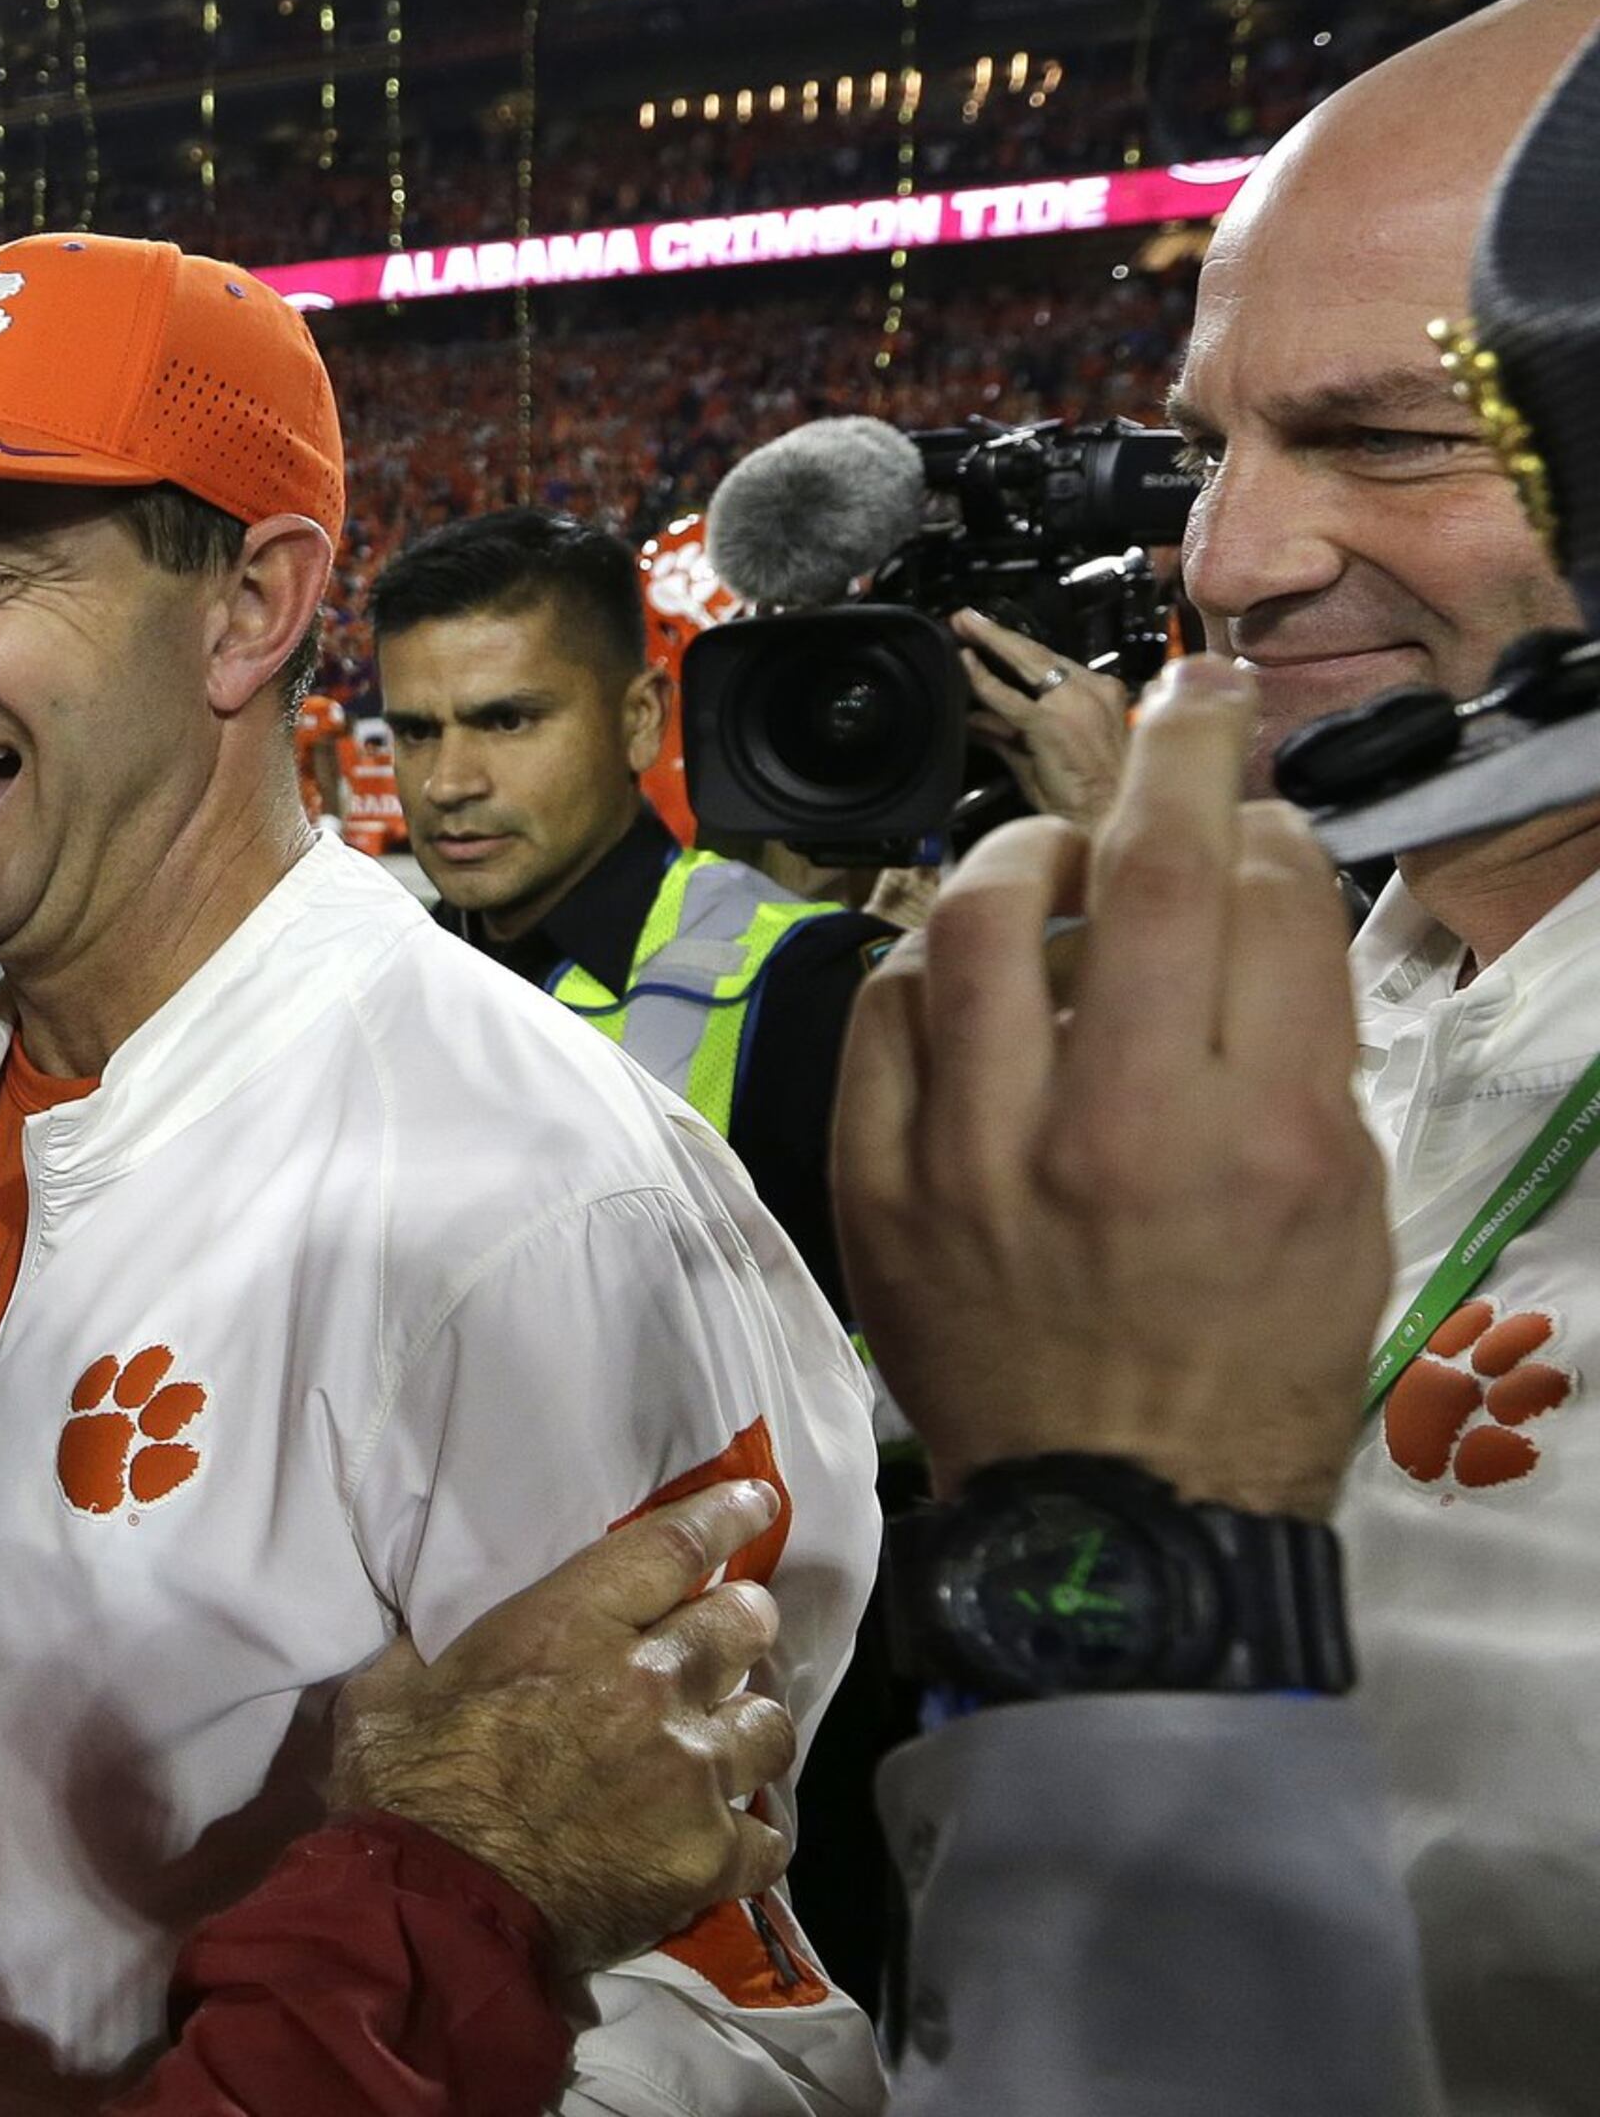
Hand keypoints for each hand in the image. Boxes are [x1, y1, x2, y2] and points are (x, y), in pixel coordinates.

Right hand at [325, 1480, 797, 1978]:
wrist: (435, 1908)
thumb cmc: (402, 1791)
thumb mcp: (387, 1691)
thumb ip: (426, 1652)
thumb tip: (423, 1642)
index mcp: (570, 1628)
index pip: (673, 1547)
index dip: (725, 1516)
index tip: (760, 1503)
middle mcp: (649, 1685)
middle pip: (741, 1626)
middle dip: (744, 1622)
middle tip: (736, 1629)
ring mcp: (690, 1772)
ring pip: (769, 1725)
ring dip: (750, 1725)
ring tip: (733, 1737)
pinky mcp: (709, 1855)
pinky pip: (769, 1834)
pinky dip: (751, 1831)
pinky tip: (732, 1833)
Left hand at [834, 655, 1387, 1516]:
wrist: (1118, 1518)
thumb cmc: (1248, 1364)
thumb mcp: (1344, 1202)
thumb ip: (1297, 1043)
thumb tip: (1245, 890)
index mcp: (1263, 1134)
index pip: (1264, 896)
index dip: (1256, 811)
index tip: (1244, 786)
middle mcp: (1118, 1129)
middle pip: (1137, 869)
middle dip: (1169, 754)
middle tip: (1178, 708)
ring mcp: (980, 1155)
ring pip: (977, 916)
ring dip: (1018, 849)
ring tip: (1047, 855)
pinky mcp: (881, 1186)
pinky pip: (882, 1012)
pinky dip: (921, 963)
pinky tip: (957, 966)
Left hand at [956, 608, 1132, 829]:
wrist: (1110, 822)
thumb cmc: (1086, 798)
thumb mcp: (1043, 756)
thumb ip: (1008, 733)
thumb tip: (976, 718)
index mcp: (1102, 695)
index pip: (1053, 663)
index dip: (1018, 648)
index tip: (993, 637)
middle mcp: (1095, 692)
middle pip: (1040, 653)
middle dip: (999, 634)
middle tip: (967, 618)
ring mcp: (1078, 704)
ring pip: (1028, 662)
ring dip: (991, 642)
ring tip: (963, 628)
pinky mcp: (1055, 722)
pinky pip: (1011, 697)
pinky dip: (984, 680)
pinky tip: (966, 665)